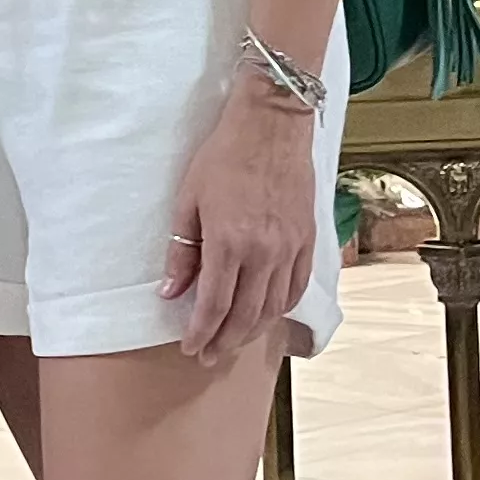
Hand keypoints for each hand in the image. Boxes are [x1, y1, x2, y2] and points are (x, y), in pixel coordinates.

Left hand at [161, 82, 319, 366]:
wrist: (272, 124)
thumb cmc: (224, 156)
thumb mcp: (188, 200)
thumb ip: (181, 251)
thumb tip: (171, 292)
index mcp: (230, 242)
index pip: (214, 306)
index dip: (201, 333)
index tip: (190, 348)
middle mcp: (265, 252)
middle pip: (245, 316)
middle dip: (224, 342)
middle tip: (208, 355)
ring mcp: (291, 247)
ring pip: (274, 307)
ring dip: (253, 331)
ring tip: (234, 341)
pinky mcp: (308, 239)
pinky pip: (296, 287)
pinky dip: (281, 309)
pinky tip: (268, 315)